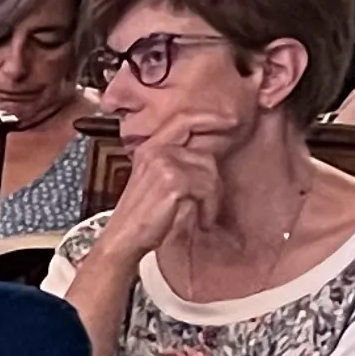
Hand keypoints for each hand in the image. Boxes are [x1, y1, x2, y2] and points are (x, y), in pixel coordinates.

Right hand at [107, 125, 220, 261]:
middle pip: (205, 156)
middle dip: (213, 184)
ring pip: (209, 173)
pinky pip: (207, 188)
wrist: (123, 239)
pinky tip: (200, 221)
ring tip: (202, 216)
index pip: (184, 120)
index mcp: (150, 148)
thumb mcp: (156, 182)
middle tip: (208, 206)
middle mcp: (155, 151)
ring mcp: (163, 164)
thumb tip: (209, 154)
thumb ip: (176, 162)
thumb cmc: (142, 216)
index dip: (209, 117)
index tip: (231, 119)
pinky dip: (208, 208)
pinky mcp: (173, 181)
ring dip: (212, 199)